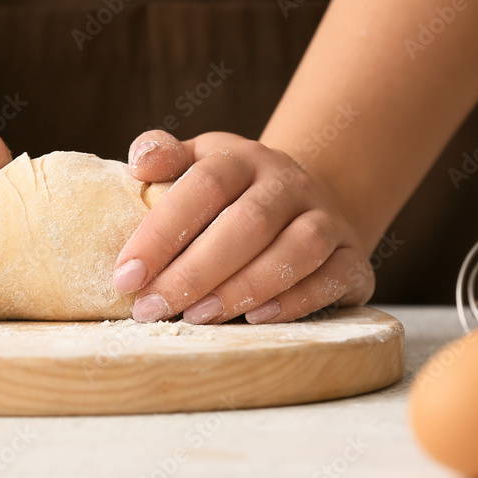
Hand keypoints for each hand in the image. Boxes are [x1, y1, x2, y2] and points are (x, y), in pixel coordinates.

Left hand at [113, 130, 373, 323]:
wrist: (306, 203)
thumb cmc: (232, 193)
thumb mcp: (197, 163)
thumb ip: (164, 157)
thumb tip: (139, 162)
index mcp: (242, 158)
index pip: (203, 186)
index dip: (162, 231)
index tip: (125, 276)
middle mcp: (289, 184)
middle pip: (248, 222)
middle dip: (194, 270)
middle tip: (151, 308)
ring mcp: (327, 219)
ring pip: (296, 249)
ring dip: (243, 287)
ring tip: (196, 318)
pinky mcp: (352, 260)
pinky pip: (333, 278)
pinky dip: (295, 301)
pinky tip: (256, 320)